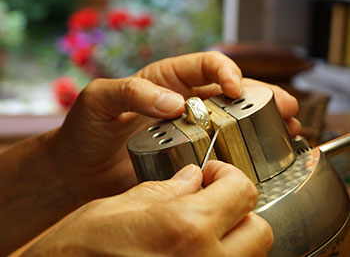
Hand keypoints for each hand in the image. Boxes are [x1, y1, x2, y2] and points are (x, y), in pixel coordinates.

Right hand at [22, 161, 273, 256]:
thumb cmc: (78, 248)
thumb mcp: (120, 206)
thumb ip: (166, 190)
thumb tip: (193, 179)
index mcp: (186, 228)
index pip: (242, 191)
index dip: (229, 176)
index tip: (213, 175)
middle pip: (259, 229)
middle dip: (239, 210)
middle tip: (213, 201)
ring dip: (235, 238)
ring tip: (203, 228)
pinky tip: (193, 251)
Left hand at [51, 51, 299, 201]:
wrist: (80, 170)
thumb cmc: (85, 130)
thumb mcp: (99, 100)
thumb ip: (131, 92)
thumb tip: (174, 103)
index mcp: (167, 79)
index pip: (207, 66)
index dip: (227, 72)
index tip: (237, 89)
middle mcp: (184, 103)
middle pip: (230, 93)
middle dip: (260, 96)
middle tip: (285, 106)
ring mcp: (190, 131)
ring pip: (233, 120)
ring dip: (262, 121)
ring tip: (287, 127)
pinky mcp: (189, 156)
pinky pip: (222, 149)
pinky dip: (244, 149)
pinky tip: (263, 154)